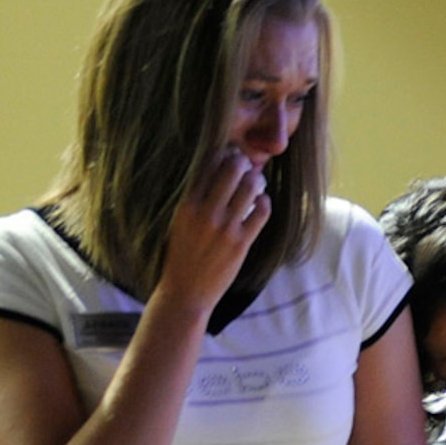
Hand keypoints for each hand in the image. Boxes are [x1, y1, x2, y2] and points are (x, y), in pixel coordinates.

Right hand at [158, 148, 270, 312]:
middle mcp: (205, 212)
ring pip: (250, 188)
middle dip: (243, 162)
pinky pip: (261, 213)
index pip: (207, 164)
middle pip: (232, 169)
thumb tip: (218, 171)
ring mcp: (224, 227)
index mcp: (186, 203)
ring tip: (257, 183)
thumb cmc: (183, 253)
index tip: (230, 154)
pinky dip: (265, 203)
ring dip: (258, 181)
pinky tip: (261, 204)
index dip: (223, 154)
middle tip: (247, 166)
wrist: (186, 290)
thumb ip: (196, 198)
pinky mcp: (241, 243)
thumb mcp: (180, 220)